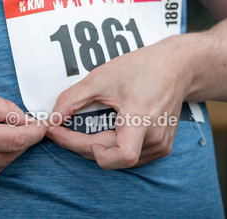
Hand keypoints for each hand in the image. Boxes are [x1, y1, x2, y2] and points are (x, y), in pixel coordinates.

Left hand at [46, 35, 189, 168]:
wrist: (175, 67)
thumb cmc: (141, 68)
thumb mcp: (101, 77)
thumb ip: (72, 99)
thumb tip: (51, 119)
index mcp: (142, 118)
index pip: (121, 156)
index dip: (87, 149)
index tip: (62, 133)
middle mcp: (155, 138)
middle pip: (110, 156)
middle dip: (79, 144)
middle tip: (57, 128)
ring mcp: (160, 145)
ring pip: (118, 159)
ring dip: (94, 148)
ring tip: (77, 128)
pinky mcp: (162, 147)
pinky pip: (130, 156)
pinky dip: (110, 147)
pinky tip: (99, 131)